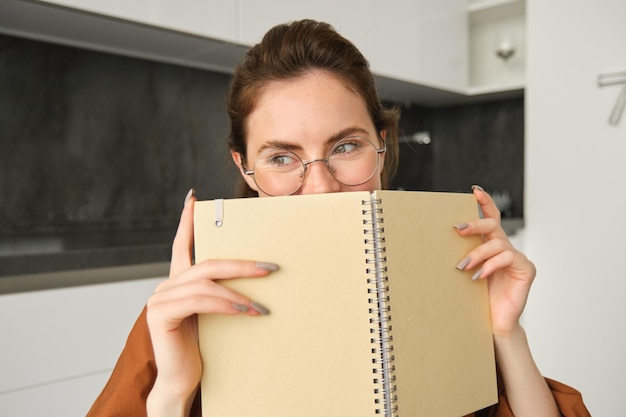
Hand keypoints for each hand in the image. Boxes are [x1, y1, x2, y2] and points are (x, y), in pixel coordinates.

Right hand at [146, 189, 276, 415]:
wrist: (182, 381)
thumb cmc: (201, 347)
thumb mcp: (213, 315)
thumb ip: (220, 294)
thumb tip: (255, 276)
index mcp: (178, 283)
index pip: (181, 245)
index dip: (186, 221)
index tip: (193, 198)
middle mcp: (166, 286)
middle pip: (206, 262)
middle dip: (241, 263)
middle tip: (269, 267)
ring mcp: (160, 299)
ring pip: (205, 281)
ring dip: (239, 291)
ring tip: (263, 305)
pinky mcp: (160, 315)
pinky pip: (199, 300)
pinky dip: (225, 304)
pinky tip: (245, 311)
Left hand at [455, 186, 535, 337]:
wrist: (492, 323)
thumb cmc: (477, 298)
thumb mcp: (467, 272)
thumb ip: (463, 255)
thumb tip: (438, 240)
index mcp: (492, 245)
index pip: (491, 218)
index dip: (485, 203)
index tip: (474, 191)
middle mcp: (505, 248)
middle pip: (493, 225)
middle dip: (475, 223)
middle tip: (458, 228)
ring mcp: (517, 258)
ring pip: (497, 243)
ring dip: (477, 253)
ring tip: (463, 267)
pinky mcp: (526, 269)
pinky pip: (508, 258)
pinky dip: (491, 265)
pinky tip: (479, 276)